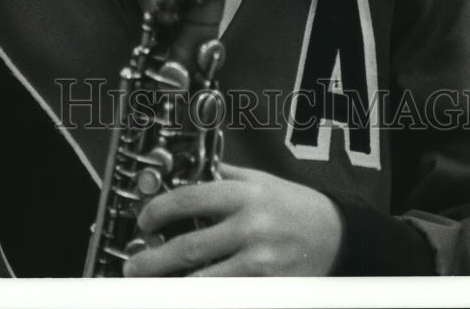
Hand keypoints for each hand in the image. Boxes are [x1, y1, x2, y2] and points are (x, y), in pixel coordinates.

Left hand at [122, 163, 343, 276]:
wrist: (336, 233)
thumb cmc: (294, 204)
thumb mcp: (259, 180)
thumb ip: (223, 177)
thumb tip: (186, 173)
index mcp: (244, 194)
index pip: (190, 199)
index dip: (159, 210)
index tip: (144, 219)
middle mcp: (250, 227)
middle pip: (189, 247)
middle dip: (153, 260)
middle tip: (133, 266)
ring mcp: (260, 262)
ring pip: (204, 281)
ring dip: (172, 287)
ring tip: (152, 287)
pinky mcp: (269, 288)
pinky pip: (228, 295)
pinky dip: (204, 296)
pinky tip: (189, 294)